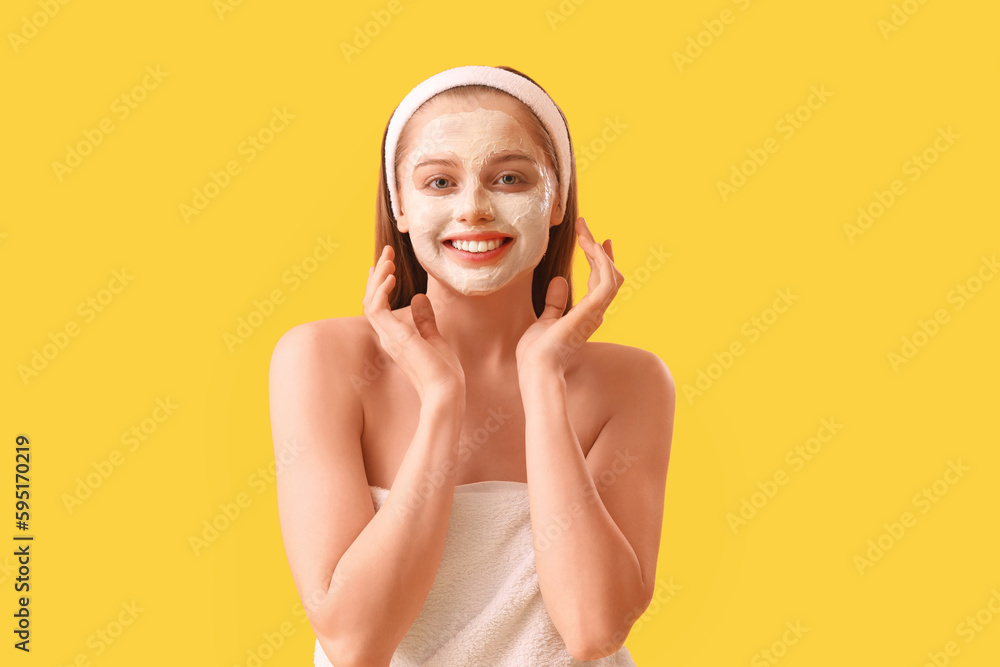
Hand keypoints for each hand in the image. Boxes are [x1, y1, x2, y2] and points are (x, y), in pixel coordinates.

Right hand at [363, 245, 465, 400]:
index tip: (384, 266)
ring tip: (388, 259)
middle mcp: (387, 336)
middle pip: (372, 300)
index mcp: (396, 337)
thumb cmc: (443, 373)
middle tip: (387, 253)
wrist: (447, 392)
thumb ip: (425, 320)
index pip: (379, 307)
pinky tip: (391, 276)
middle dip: (378, 275)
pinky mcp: (394, 336)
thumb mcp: (435, 339)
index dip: (379, 286)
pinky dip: (380, 290)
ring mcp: (388, 336)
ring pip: (370, 301)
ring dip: (378, 277)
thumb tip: (419, 298)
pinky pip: (377, 308)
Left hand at [515, 217, 623, 375]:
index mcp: (587, 315)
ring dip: (598, 250)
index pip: (600, 282)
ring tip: (584, 232)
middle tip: (585, 227)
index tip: (595, 240)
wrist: (536, 367)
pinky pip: (607, 280)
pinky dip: (602, 260)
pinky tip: (590, 245)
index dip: (600, 260)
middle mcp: (596, 313)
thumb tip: (559, 281)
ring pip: (611, 274)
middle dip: (598, 249)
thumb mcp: (545, 320)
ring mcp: (596, 311)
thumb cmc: (538, 352)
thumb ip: (555, 302)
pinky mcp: (593, 310)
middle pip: (608, 275)